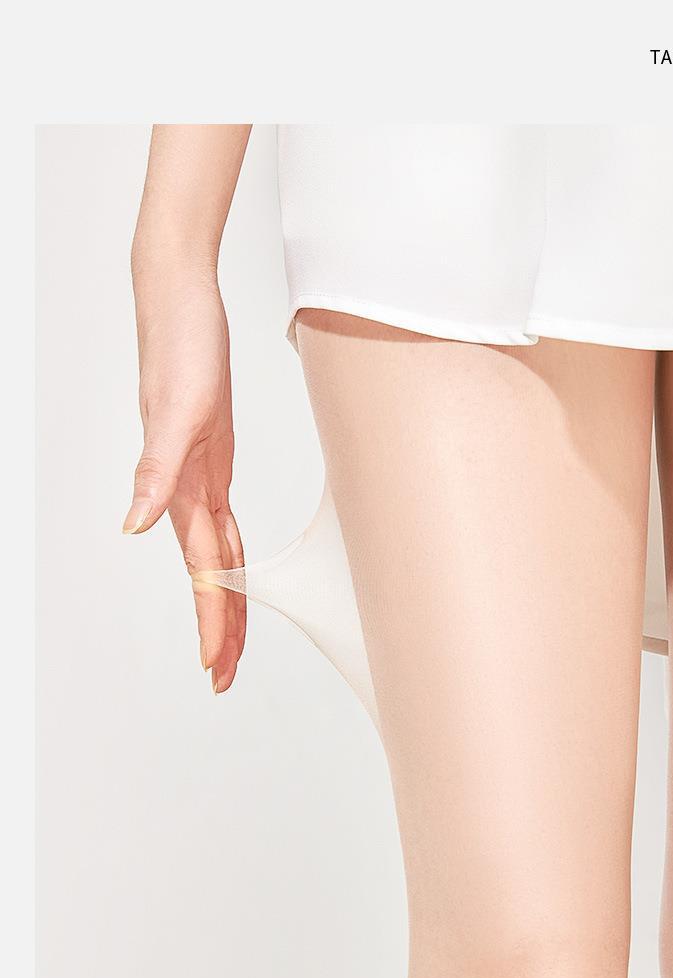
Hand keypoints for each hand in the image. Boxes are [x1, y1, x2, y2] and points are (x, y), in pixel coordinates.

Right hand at [124, 274, 244, 693]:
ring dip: (225, 596)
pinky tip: (235, 565)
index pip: (203, 569)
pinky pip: (221, 519)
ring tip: (232, 640)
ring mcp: (199, 473)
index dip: (211, 617)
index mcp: (183, 487)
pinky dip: (229, 552)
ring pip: (216, 552)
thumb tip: (133, 528)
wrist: (180, 302)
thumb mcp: (178, 410)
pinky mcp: (211, 454)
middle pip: (210, 573)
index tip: (214, 664)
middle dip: (218, 625)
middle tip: (224, 675)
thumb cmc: (182, 347)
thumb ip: (155, 471)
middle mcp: (189, 488)